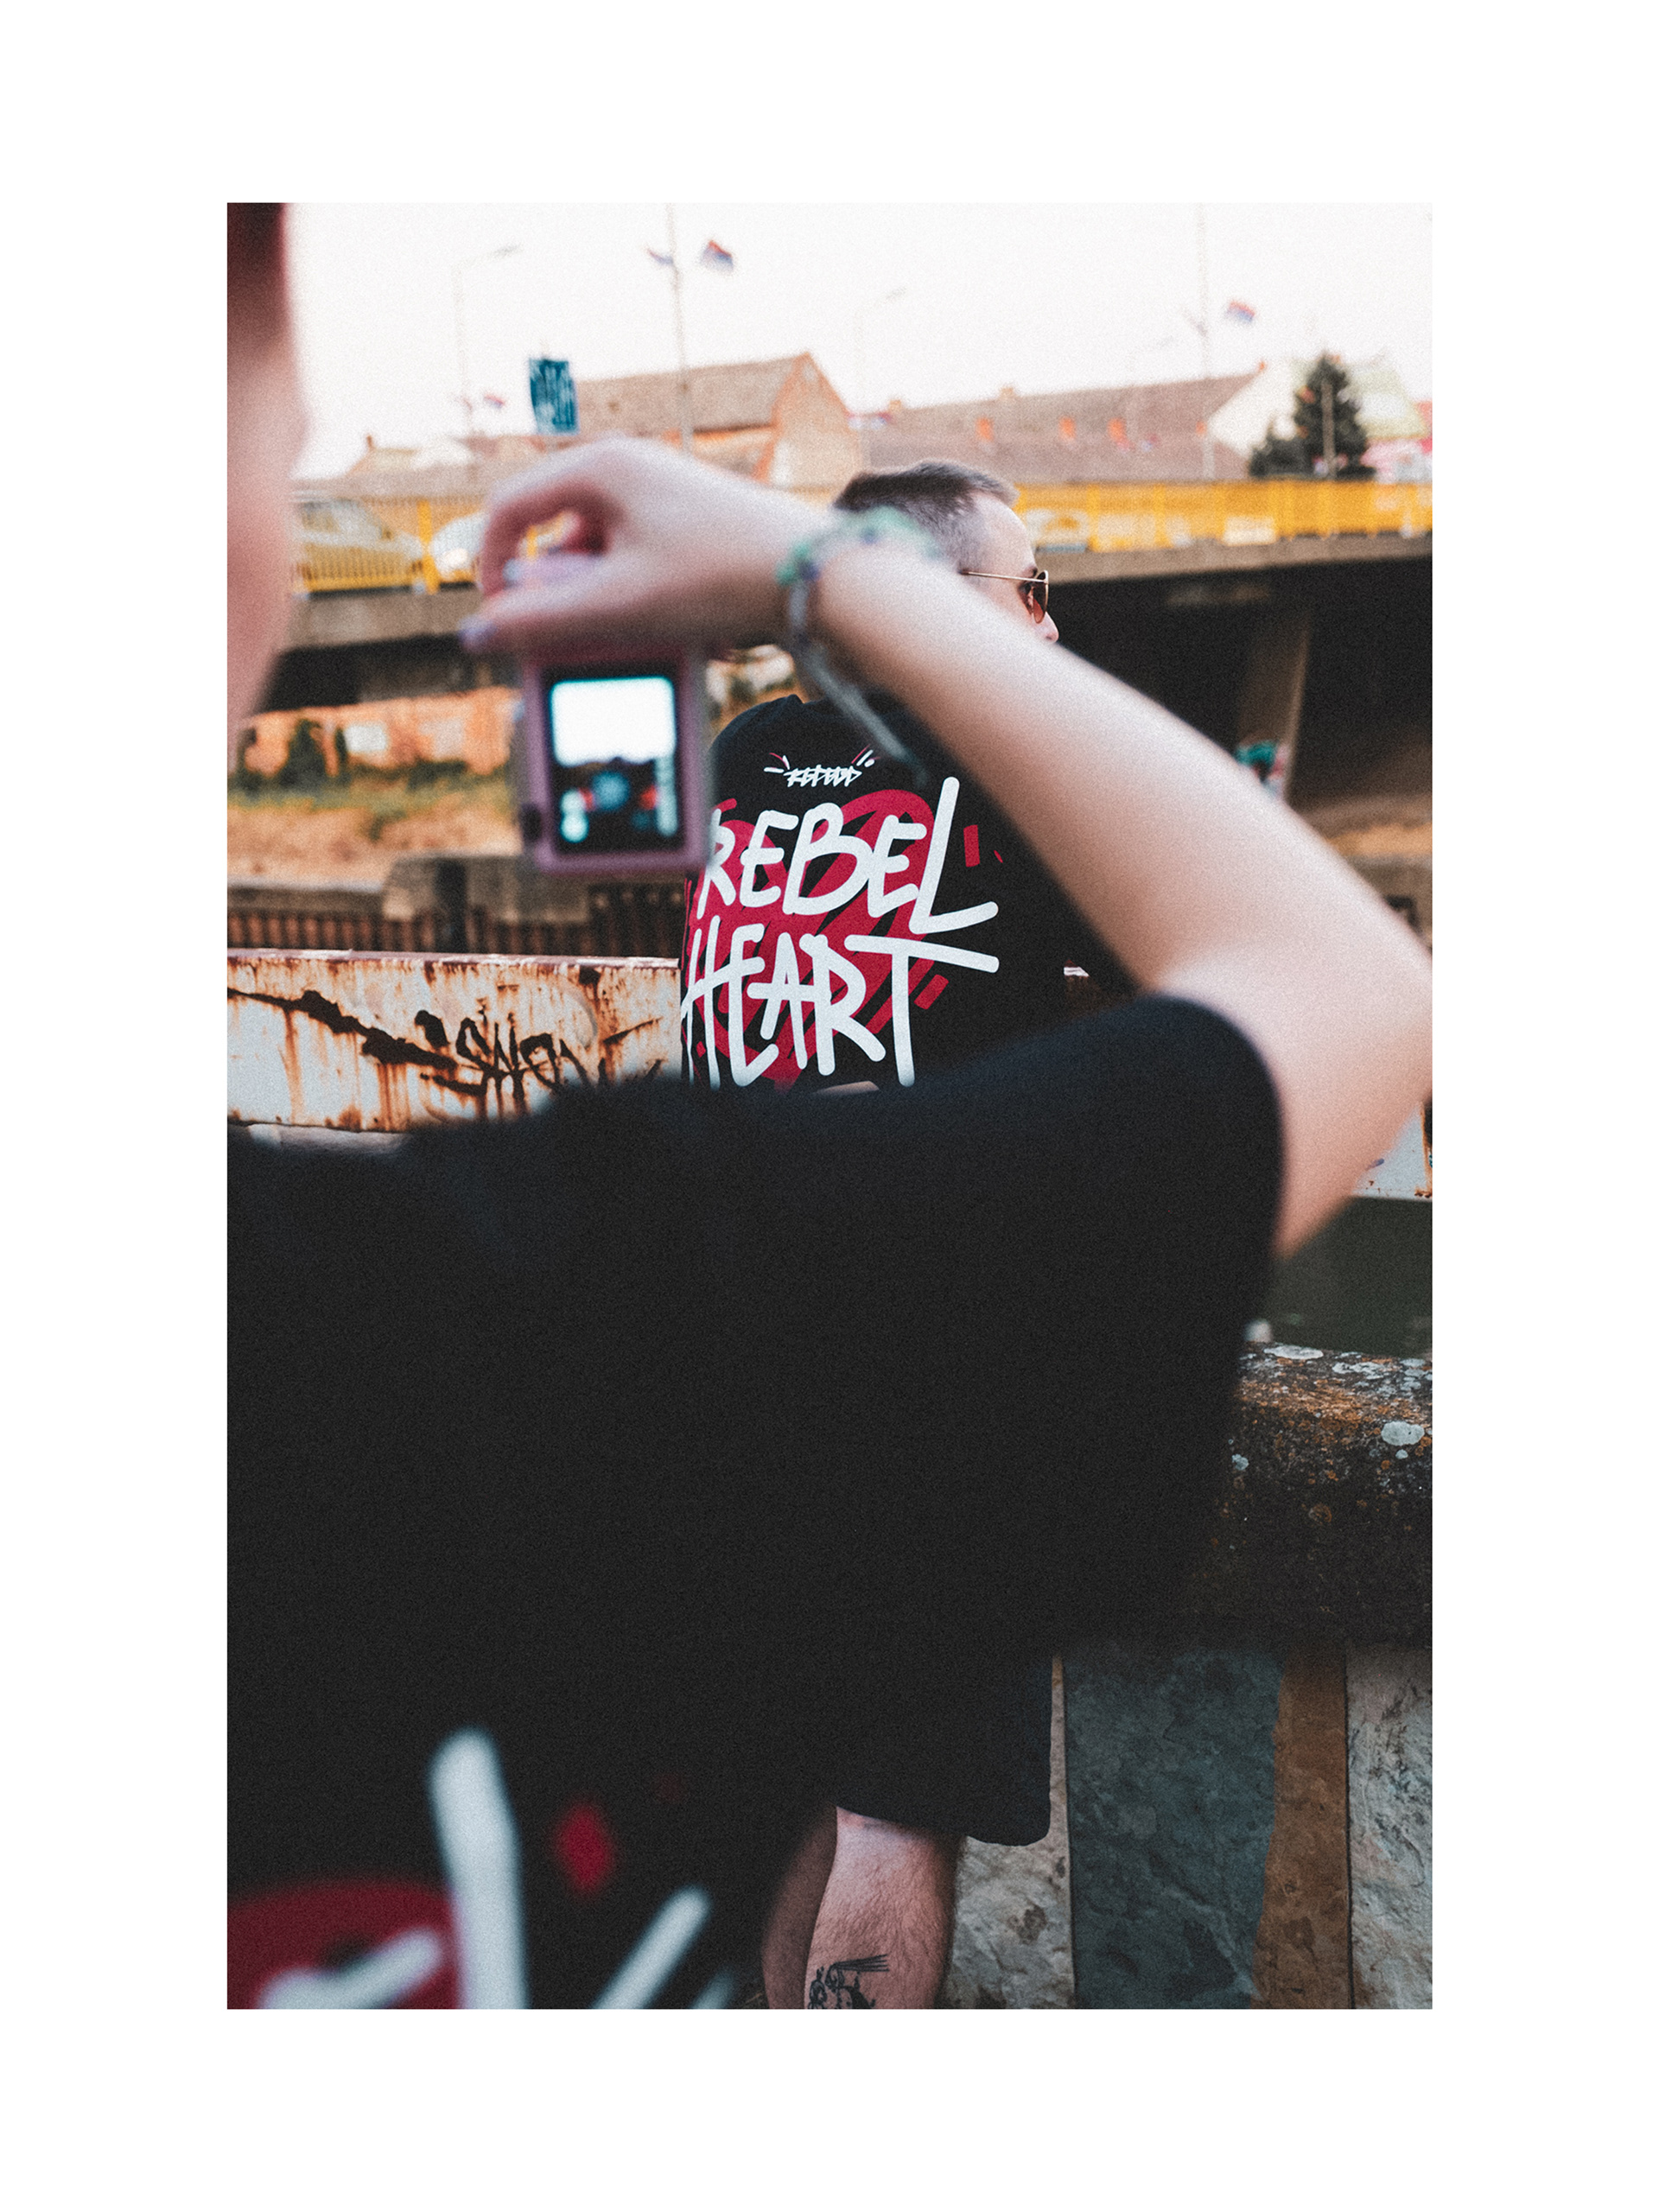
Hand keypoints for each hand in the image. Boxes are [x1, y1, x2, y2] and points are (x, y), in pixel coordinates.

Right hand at [462, 438, 816, 657]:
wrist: (817, 575)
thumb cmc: (720, 576)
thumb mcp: (619, 606)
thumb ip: (541, 621)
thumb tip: (474, 635)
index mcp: (599, 467)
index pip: (510, 509)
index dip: (494, 568)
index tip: (502, 620)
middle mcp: (626, 468)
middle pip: (555, 536)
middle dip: (561, 594)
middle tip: (582, 635)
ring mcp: (658, 492)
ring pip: (598, 556)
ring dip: (605, 603)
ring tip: (647, 633)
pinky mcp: (685, 521)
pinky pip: (636, 562)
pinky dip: (641, 598)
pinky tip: (678, 626)